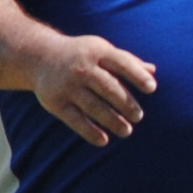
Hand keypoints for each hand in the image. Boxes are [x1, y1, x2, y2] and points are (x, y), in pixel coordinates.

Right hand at [29, 34, 160, 144]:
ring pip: (93, 106)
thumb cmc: (82, 55)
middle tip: (138, 116)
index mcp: (97, 51)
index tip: (152, 89)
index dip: (137, 75)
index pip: (121, 63)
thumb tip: (153, 71)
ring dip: (112, 121)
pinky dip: (90, 132)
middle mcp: (81, 67)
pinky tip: (104, 141)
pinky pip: (75, 120)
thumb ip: (126, 61)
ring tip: (127, 131)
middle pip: (108, 87)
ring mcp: (67, 85)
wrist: (40, 56)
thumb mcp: (102, 51)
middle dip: (126, 103)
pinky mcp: (55, 102)